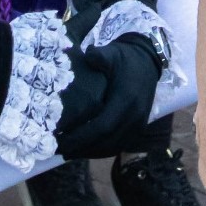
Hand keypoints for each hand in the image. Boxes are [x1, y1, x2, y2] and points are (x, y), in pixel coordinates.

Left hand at [54, 30, 161, 159]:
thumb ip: (99, 56)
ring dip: (90, 152)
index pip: (102, 127)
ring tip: (68, 152)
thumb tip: (87, 53)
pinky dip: (101, 150)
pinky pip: (118, 145)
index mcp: (126, 99)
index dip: (81, 137)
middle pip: (105, 142)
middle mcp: (134, 116)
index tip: (60, 141)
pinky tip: (86, 149)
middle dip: (81, 148)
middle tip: (58, 150)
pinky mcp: (139, 128)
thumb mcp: (112, 53)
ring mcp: (138, 124)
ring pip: (112, 147)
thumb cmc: (125, 58)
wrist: (147, 60)